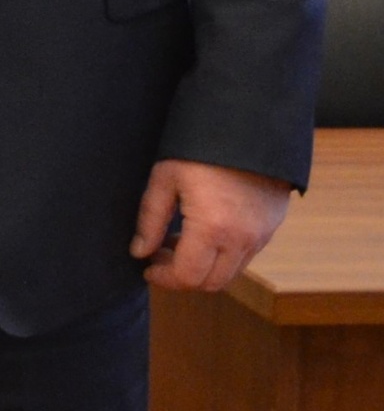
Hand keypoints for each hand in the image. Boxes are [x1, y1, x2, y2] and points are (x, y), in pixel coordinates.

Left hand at [132, 158, 292, 292]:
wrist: (251, 127)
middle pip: (211, 283)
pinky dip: (222, 257)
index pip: (188, 277)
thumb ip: (150, 219)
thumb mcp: (166, 178)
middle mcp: (242, 239)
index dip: (164, 279)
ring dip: (203, 267)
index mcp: (212, 229)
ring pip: (230, 273)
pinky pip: (245, 257)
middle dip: (182, 277)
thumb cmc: (201, 149)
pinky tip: (204, 232)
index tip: (147, 268)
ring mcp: (261, 236)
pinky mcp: (271, 228)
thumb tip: (139, 252)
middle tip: (160, 255)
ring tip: (179, 240)